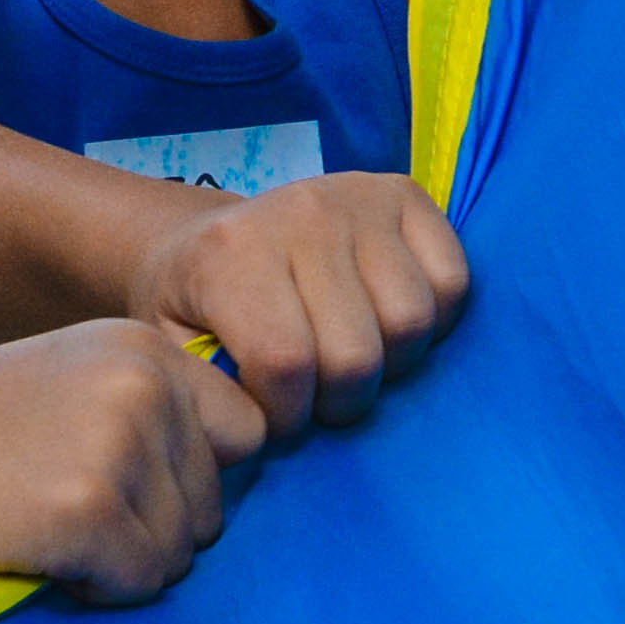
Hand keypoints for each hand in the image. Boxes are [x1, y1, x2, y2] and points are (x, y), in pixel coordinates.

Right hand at [0, 321, 264, 599]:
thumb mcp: (64, 390)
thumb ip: (144, 418)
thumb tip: (225, 500)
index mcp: (145, 345)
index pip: (246, 430)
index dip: (189, 478)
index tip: (126, 492)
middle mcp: (146, 382)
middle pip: (219, 501)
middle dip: (156, 528)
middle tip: (62, 515)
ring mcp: (119, 442)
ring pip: (183, 549)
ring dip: (123, 564)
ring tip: (40, 531)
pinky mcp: (87, 510)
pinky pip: (140, 582)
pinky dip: (95, 591)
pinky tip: (33, 555)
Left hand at [127, 170, 470, 439]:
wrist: (210, 235)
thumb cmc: (194, 306)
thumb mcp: (172, 349)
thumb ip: (206, 390)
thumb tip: (255, 430)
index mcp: (230, 253)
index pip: (287, 362)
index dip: (289, 415)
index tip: (276, 416)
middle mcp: (300, 213)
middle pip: (356, 354)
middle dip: (338, 400)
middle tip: (316, 395)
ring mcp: (357, 198)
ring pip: (411, 323)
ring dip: (388, 364)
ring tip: (351, 360)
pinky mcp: (405, 194)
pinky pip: (452, 283)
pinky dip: (433, 321)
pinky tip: (386, 324)